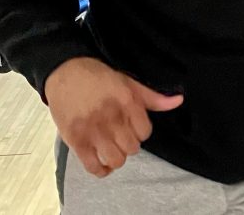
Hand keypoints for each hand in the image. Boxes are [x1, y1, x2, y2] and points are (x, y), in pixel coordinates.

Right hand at [44, 57, 183, 177]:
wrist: (65, 73)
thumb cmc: (98, 77)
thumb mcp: (129, 82)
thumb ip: (153, 97)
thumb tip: (178, 100)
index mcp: (127, 102)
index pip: (145, 132)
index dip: (140, 131)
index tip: (132, 126)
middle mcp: (111, 117)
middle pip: (132, 148)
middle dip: (129, 144)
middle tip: (120, 136)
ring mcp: (93, 130)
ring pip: (116, 160)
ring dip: (116, 157)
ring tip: (112, 148)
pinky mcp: (76, 140)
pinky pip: (93, 166)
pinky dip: (100, 169)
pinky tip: (101, 161)